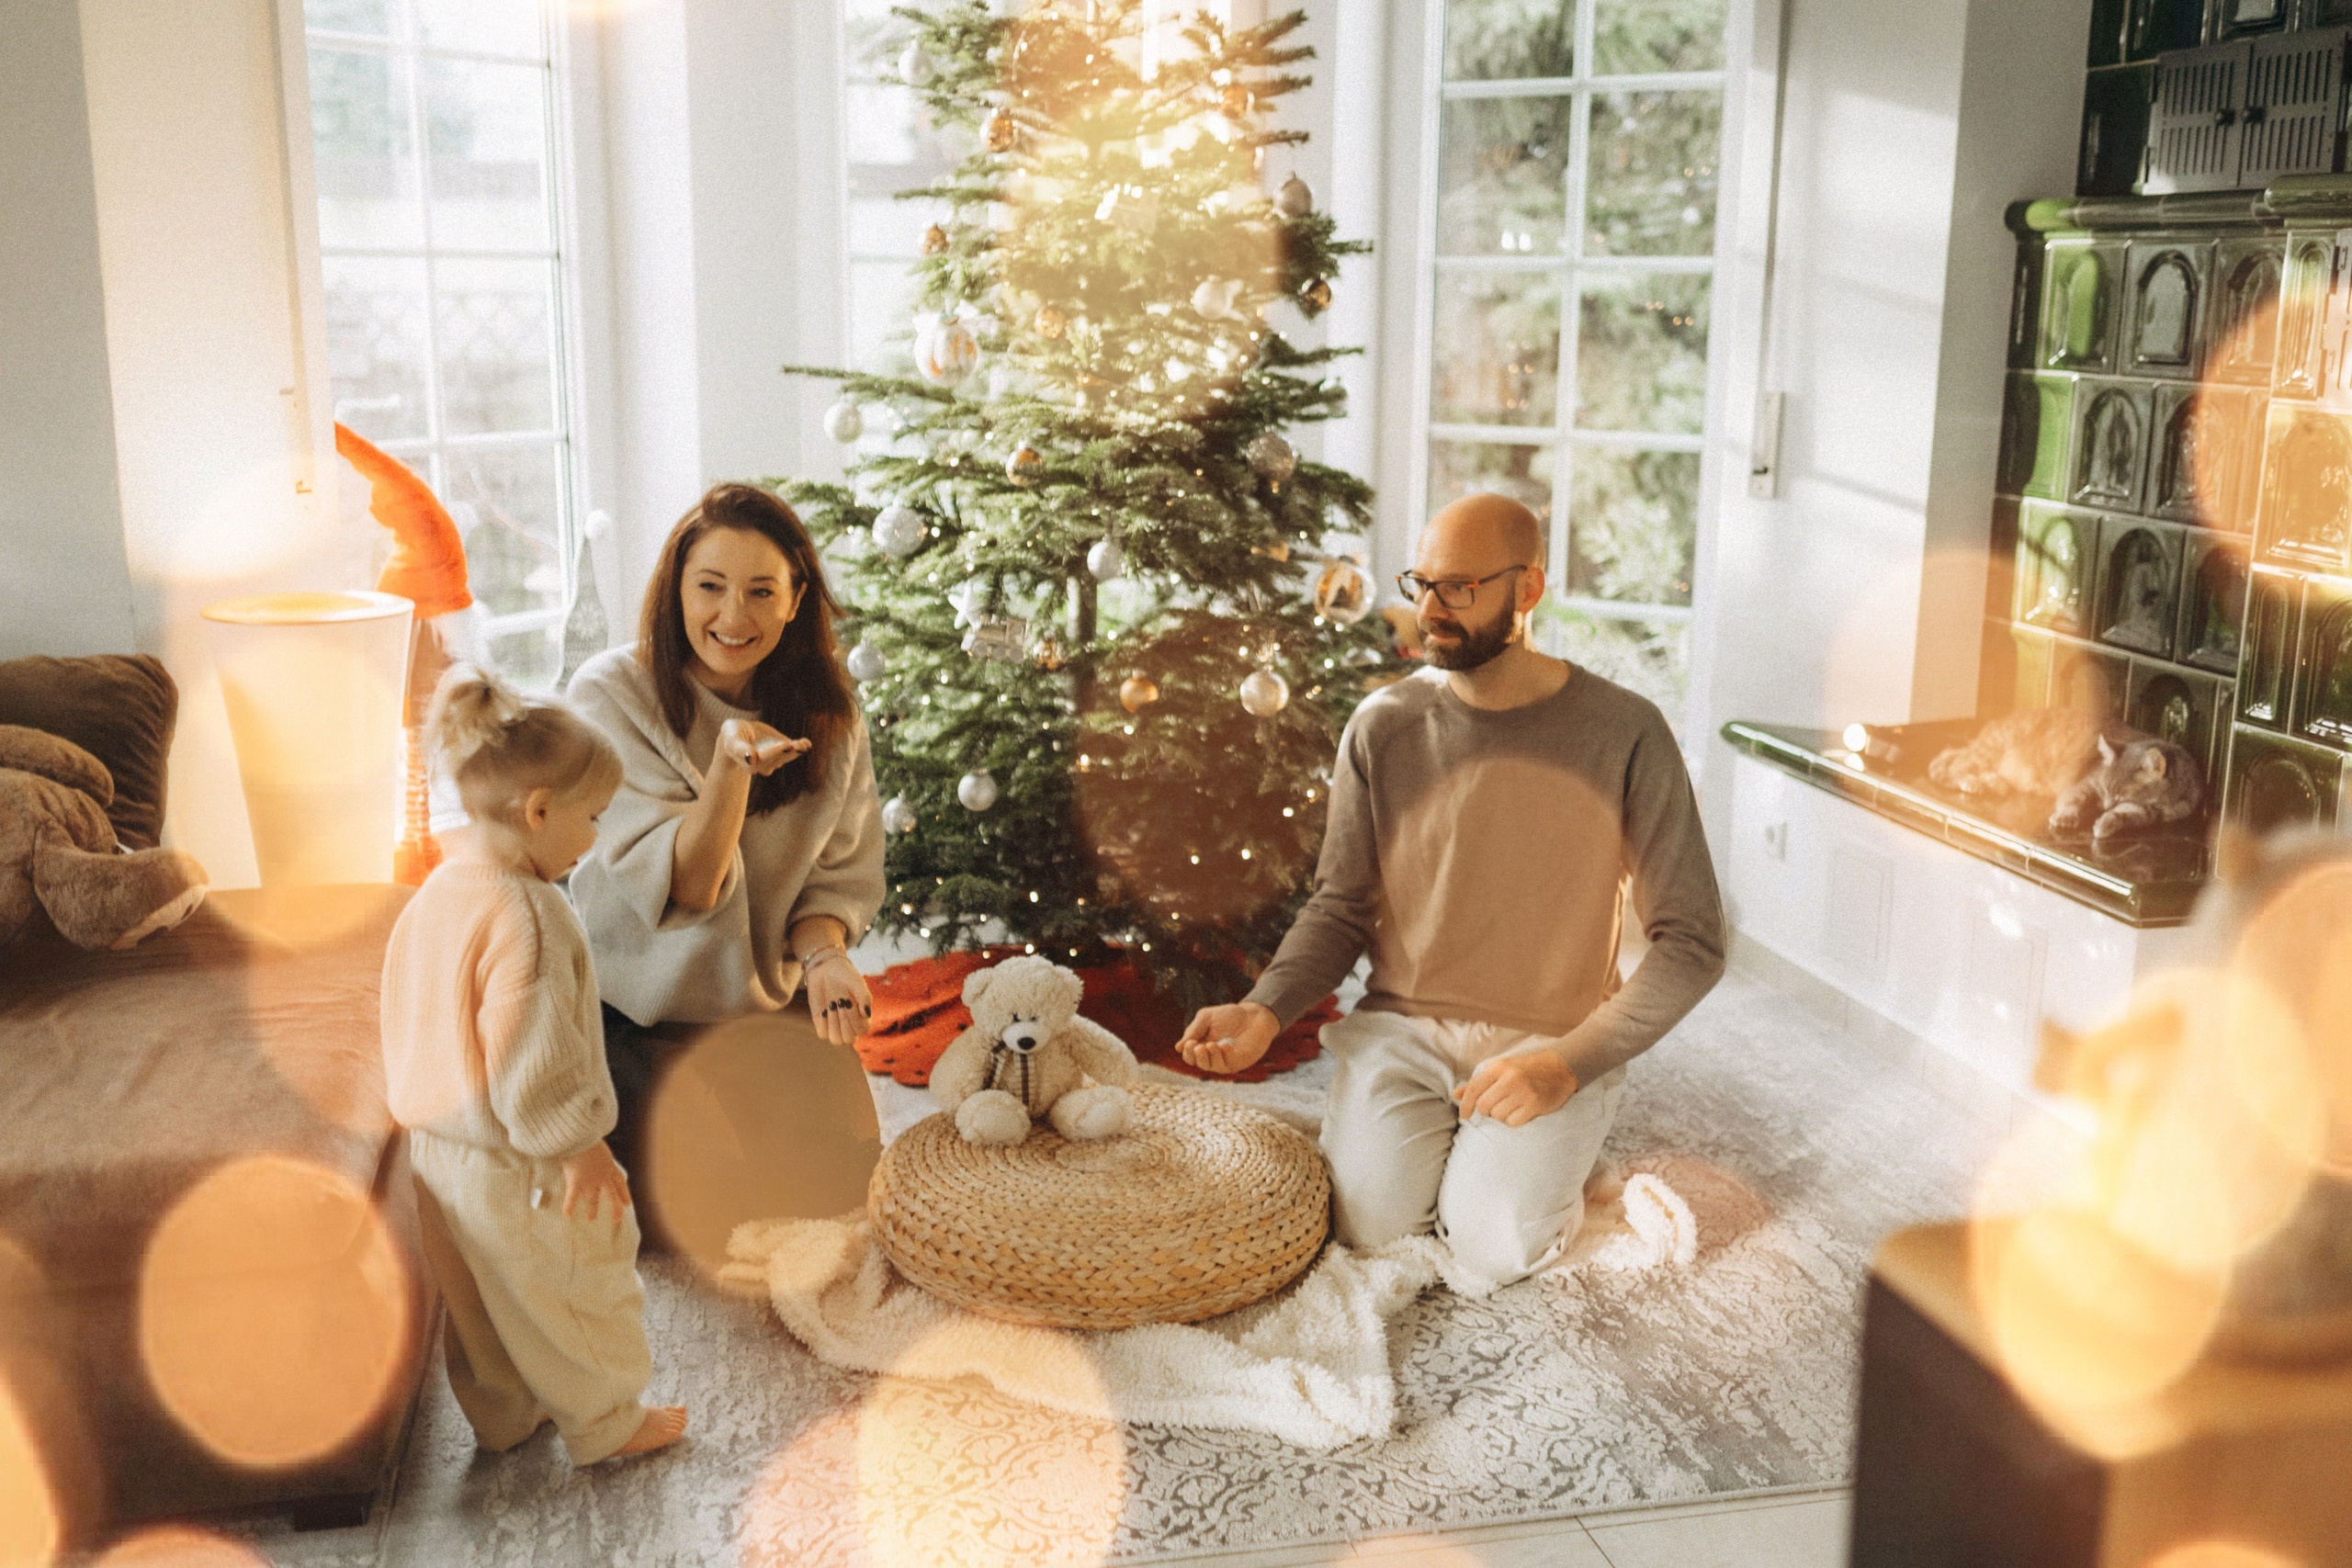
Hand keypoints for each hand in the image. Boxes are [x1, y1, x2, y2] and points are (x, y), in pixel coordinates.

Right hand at [559, 1141, 632, 1227]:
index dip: (624, 1194)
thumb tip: (596, 1154)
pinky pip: (572, 1197)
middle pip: (611, 1195)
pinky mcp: (576, 1182)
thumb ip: (599, 1155)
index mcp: (609, 1166)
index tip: (628, 1204)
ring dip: (592, 1210)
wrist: (581, 1136)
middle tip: (617, 1218)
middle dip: (614, 1207)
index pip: (620, 1182)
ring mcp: (589, 1181)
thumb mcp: (599, 1146)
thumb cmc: (588, 1136)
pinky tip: (567, 1215)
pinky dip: (569, 1206)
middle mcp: (602, 1176)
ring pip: (593, 1199)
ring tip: (591, 1219)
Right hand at [715, 717, 809, 777]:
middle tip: (796, 746)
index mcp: (751, 766)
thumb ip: (739, 750)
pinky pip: (793, 749)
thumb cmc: (732, 736)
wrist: (740, 734)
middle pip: (778, 758)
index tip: (786, 744)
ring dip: (796, 750)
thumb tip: (750, 759)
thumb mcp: (732, 741)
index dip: (775, 751)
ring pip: (787, 755)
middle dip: (787, 752)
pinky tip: (807, 743)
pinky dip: (800, 746)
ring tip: (804, 744)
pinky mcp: (783, 749)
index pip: (764, 758)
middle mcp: (765, 765)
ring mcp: (776, 758)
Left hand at [804, 950, 872, 1046]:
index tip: (848, 1000)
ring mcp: (835, 1025)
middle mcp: (850, 1024)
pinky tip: (824, 1009)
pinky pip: (822, 1034)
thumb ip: (864, 997)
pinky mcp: (821, 1023)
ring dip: (833, 1024)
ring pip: (836, 1040)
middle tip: (839, 1002)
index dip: (854, 1018)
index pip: (861, 1030)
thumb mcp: (857, 983)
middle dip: (843, 1021)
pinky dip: (823, 1022)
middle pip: (849, 1039)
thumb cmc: (846, 975)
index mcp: (862, 1017)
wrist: (826, 968)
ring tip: (831, 1006)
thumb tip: (866, 1014)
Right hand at [1176, 1001, 1278, 1075]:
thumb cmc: (1230, 1016)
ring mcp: (1226, 1060)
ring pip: (1212, 1066)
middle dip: (1197, 1056)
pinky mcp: (1239, 1062)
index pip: (1190, 1056)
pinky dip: (1224, 1055)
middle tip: (1198, 1046)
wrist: (1254, 1015)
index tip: (1191, 1042)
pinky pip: (1228, 1064)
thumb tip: (1178, 1048)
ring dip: (1210, 1056)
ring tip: (1212, 1044)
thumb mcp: (1207, 1018)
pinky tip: (1225, 1044)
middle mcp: (1213, 1056)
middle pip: (1199, 1063)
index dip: (1188, 1052)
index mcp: (1202, 1046)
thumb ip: (1193, 1030)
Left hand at [1455, 1051, 1579, 1127]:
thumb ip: (1479, 1082)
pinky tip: (1522, 1111)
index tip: (1464, 1115)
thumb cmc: (1527, 1069)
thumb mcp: (1502, 1068)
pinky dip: (1514, 1120)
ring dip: (1502, 1115)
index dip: (1465, 1105)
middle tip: (1497, 1106)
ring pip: (1498, 1115)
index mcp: (1498, 1067)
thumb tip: (1456, 1095)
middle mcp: (1509, 1078)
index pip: (1474, 1089)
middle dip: (1487, 1111)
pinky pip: (1513, 1122)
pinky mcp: (1534, 1104)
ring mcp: (1523, 1092)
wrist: (1561, 1067)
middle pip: (1484, 1106)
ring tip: (1513, 1106)